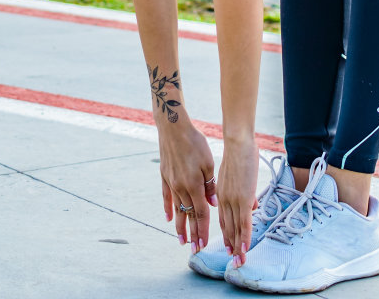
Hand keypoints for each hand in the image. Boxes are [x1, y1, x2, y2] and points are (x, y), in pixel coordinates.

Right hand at [157, 119, 216, 252]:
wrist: (173, 128)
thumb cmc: (194, 143)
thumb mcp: (208, 162)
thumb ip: (211, 185)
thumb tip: (213, 203)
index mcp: (194, 185)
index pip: (201, 213)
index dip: (204, 230)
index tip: (205, 244)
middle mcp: (181, 188)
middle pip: (188, 216)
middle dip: (192, 234)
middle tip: (194, 250)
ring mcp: (171, 183)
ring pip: (177, 209)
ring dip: (180, 226)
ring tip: (181, 240)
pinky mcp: (165, 177)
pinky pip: (166, 197)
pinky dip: (167, 209)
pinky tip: (168, 218)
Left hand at [216, 139, 257, 265]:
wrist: (237, 144)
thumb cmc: (239, 155)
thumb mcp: (236, 176)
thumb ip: (242, 192)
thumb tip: (252, 205)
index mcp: (221, 195)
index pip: (224, 219)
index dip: (227, 234)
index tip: (229, 246)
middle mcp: (224, 200)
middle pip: (228, 227)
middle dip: (231, 245)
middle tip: (233, 260)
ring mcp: (233, 201)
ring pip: (235, 228)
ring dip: (237, 246)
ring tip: (239, 261)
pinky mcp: (243, 199)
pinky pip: (243, 222)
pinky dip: (244, 237)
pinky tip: (244, 248)